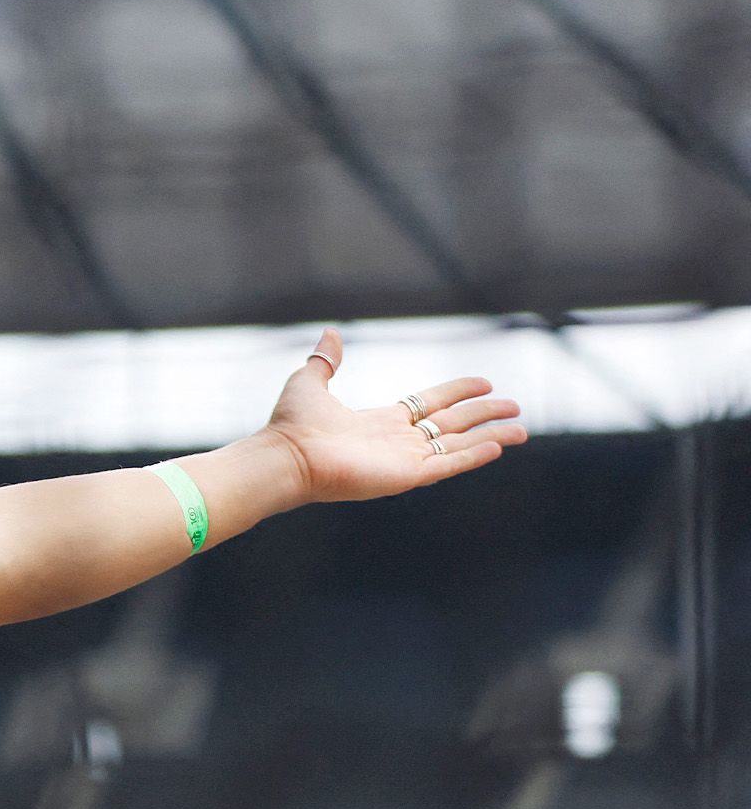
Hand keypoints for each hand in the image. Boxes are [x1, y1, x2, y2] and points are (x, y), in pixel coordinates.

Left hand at [263, 327, 528, 503]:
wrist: (285, 456)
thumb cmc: (292, 425)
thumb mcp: (310, 382)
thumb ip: (326, 360)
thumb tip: (330, 333)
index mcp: (380, 422)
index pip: (430, 405)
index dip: (457, 393)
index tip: (484, 384)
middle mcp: (397, 442)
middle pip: (452, 425)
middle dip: (485, 415)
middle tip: (516, 406)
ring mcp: (403, 460)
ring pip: (457, 445)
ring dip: (491, 437)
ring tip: (522, 429)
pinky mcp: (406, 476)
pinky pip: (447, 464)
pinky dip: (473, 456)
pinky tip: (498, 446)